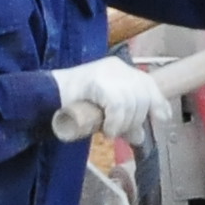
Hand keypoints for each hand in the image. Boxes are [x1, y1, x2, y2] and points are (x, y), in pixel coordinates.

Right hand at [51, 54, 170, 145]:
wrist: (42, 98)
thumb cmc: (70, 106)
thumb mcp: (102, 111)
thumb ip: (122, 118)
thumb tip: (139, 136)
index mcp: (119, 69)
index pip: (148, 83)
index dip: (157, 102)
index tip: (162, 118)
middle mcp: (116, 67)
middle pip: (143, 96)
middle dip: (136, 120)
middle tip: (122, 134)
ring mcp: (107, 73)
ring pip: (133, 103)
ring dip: (123, 124)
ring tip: (109, 132)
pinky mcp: (98, 82)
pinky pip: (118, 107)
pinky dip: (115, 123)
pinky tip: (106, 130)